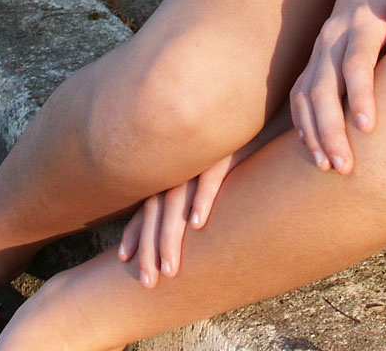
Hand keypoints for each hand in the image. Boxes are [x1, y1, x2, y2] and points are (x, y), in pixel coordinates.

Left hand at [117, 109, 291, 285]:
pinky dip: (203, 198)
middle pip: (158, 208)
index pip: (149, 202)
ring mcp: (202, 154)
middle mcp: (182, 160)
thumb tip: (193, 222)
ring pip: (179, 199)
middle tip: (147, 283)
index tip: (123, 258)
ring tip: (169, 269)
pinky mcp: (227, 146)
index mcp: (175, 166)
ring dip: (171, 235)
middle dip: (150, 247)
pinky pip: (211, 174)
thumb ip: (196, 186)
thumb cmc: (238, 140)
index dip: (136, 230)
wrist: (262, 103)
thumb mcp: (212, 162)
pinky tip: (198, 224)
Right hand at [290, 0, 385, 174]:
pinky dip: (303, 122)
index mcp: (362, 20)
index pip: (357, 60)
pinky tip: (313, 150)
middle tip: (345, 167)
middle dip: (331, 127)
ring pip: (307, 93)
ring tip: (327, 167)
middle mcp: (335, 36)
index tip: (368, 127)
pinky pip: (301, 93)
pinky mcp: (316, 58)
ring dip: (314, 131)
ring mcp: (321, 47)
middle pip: (325, 85)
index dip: (361, 93)